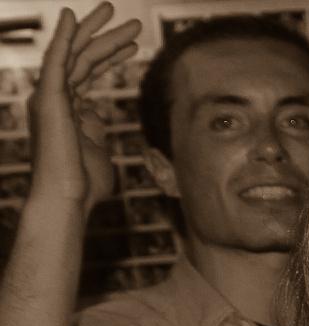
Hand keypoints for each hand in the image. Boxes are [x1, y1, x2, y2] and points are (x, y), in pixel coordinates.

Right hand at [27, 3, 140, 211]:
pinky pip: (55, 60)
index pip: (90, 73)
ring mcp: (50, 97)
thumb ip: (96, 128)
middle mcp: (55, 98)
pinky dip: (62, 36)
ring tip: (115, 10)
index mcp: (69, 109)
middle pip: (84, 58)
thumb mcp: (98, 149)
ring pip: (75, 54)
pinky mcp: (48, 98)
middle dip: (107, 38)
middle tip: (131, 22)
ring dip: (96, 31)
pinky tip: (70, 15)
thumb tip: (98, 115)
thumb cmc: (85, 183)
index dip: (111, 57)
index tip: (133, 46)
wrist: (68, 198)